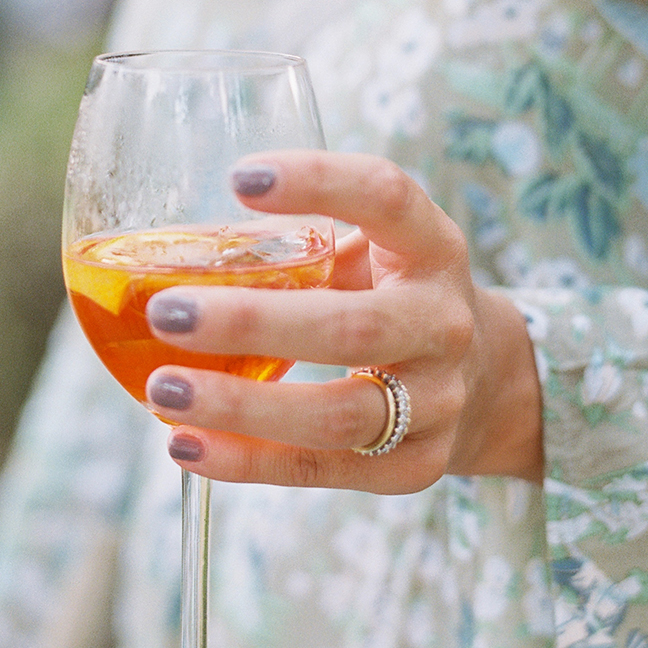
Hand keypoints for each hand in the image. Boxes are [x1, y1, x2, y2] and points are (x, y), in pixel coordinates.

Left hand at [143, 152, 542, 491]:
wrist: (483, 380)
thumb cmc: (391, 296)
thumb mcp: (371, 253)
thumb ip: (299, 247)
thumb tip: (165, 246)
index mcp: (432, 248)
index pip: (387, 199)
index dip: (320, 183)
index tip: (239, 178)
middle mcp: (444, 323)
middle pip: (352, 327)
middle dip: (252, 322)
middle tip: (168, 311)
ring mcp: (438, 402)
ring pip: (339, 414)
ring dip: (243, 406)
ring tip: (164, 390)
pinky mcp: (415, 465)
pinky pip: (325, 469)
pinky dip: (250, 461)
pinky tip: (188, 446)